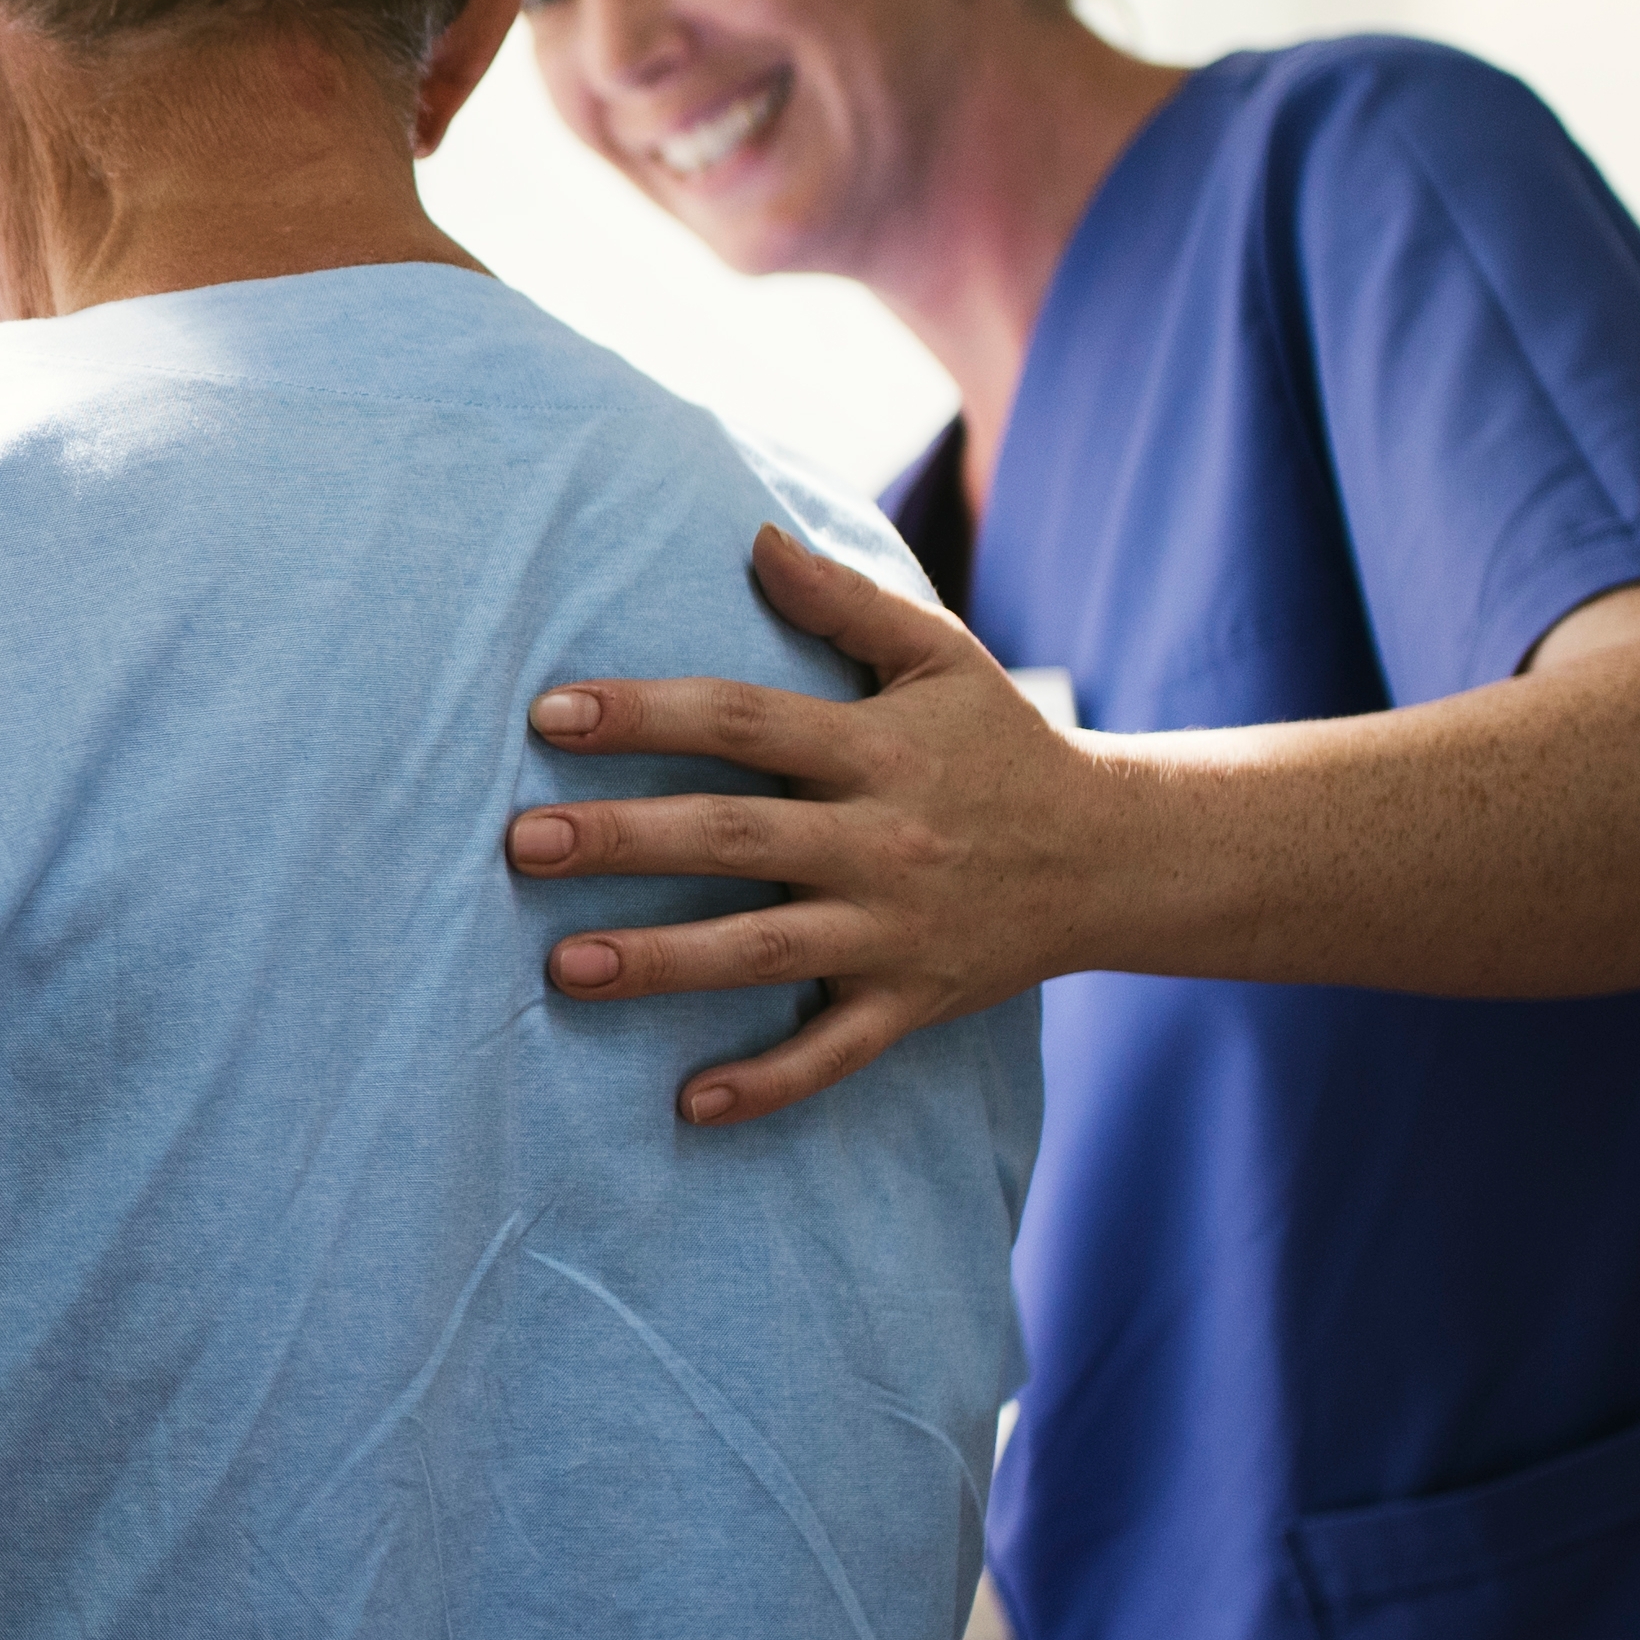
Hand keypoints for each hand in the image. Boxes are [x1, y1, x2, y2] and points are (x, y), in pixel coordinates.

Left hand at [507, 525, 1126, 1123]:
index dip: (645, 715)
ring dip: (664, 963)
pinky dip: (768, 1084)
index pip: (742, 722)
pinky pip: (836, 1053)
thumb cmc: (1001, 744)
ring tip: (562, 968)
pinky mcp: (914, 1001)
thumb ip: (844, 598)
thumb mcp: (940, 655)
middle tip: (522, 843)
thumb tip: (755, 534)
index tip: (548, 715)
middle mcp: (881, 839)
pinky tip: (688, 1105)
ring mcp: (897, 928)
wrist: (1118, 853)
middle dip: (625, 840)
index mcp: (875, 748)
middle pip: (736, 836)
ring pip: (767, 951)